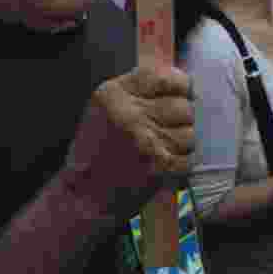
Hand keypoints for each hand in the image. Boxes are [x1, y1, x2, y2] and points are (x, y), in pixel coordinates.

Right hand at [61, 63, 194, 221]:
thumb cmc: (94, 151)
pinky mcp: (157, 168)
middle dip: (184, 117)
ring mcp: (145, 142)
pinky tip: (168, 163)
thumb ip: (134, 92)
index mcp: (115, 95)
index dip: (180, 84)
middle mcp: (130, 115)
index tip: (185, 91)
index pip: (163, 77)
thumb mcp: (103, 108)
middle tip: (175, 125)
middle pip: (182, 106)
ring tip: (168, 146)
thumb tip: (175, 84)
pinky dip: (183, 162)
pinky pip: (188, 158)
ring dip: (184, 141)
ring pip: (189, 133)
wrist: (83, 196)